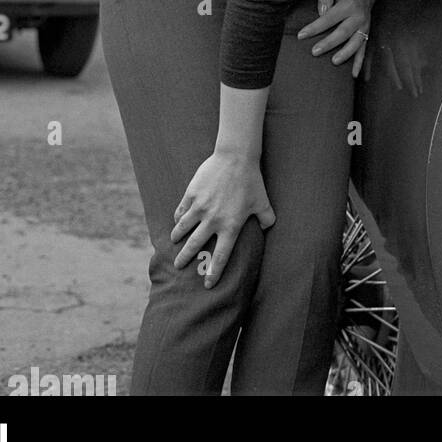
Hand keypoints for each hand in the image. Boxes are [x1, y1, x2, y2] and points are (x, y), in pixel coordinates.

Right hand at [171, 151, 274, 287]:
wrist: (236, 157)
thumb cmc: (252, 181)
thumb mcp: (263, 202)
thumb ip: (266, 219)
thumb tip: (267, 228)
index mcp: (231, 226)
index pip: (220, 256)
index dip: (214, 273)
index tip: (208, 285)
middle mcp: (213, 220)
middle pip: (195, 246)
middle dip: (185, 259)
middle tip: (178, 266)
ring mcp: (200, 207)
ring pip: (182, 229)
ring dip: (177, 238)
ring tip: (174, 242)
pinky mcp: (191, 194)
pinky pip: (180, 211)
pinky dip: (177, 218)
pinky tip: (177, 220)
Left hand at [297, 0, 372, 76]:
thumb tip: (321, 13)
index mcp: (348, 5)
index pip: (329, 17)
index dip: (315, 27)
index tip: (301, 35)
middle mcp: (358, 17)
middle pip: (343, 32)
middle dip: (329, 43)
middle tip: (314, 52)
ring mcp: (364, 27)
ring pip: (356, 43)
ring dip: (345, 53)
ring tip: (334, 62)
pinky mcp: (367, 35)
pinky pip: (364, 50)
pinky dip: (359, 63)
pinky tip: (353, 74)